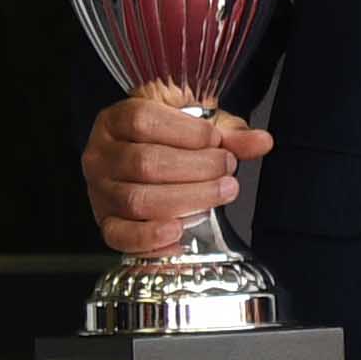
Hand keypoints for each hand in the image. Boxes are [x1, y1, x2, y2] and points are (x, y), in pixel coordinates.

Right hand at [85, 87, 266, 261]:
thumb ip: (230, 134)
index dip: (188, 133)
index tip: (215, 140)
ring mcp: (100, 190)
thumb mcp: (199, 128)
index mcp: (116, 121)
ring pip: (138, 199)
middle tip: (226, 168)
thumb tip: (260, 142)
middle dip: (198, 168)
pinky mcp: (106, 221)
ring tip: (221, 191)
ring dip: (188, 199)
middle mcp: (101, 155)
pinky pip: (120, 235)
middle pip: (145, 163)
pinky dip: (150, 238)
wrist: (145, 159)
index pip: (143, 121)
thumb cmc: (169, 140)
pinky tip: (179, 231)